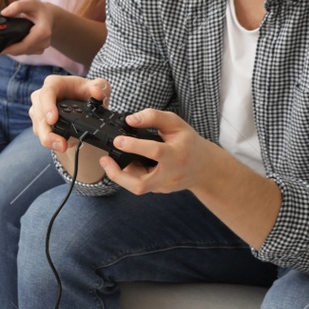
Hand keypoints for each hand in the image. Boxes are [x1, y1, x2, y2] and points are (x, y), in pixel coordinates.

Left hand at [0, 0, 55, 55]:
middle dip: (8, 49)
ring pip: (22, 52)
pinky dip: (16, 49)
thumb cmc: (38, 9)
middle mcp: (43, 42)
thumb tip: (4, 13)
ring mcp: (41, 48)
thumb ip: (17, 6)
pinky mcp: (38, 50)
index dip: (10, 49)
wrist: (48, 16)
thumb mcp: (29, 3)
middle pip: (22, 50)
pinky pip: (24, 52)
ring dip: (11, 50)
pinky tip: (9, 43)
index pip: (25, 45)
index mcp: (43, 32)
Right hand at [28, 73, 109, 153]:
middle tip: (61, 144)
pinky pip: (42, 135)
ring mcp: (38, 111)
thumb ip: (100, 87)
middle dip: (48, 132)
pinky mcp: (39, 124)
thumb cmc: (86, 92)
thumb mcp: (98, 86)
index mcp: (54, 84)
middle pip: (39, 115)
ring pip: (39, 128)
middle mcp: (41, 97)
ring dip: (50, 140)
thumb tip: (97, 94)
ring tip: (63, 147)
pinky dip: (52, 142)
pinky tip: (63, 145)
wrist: (82, 103)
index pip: (47, 93)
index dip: (48, 106)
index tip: (53, 120)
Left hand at [102, 109, 220, 194]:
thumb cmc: (188, 142)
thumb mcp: (175, 123)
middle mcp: (171, 174)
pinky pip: (140, 185)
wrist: (204, 167)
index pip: (155, 152)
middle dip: (118, 175)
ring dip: (120, 175)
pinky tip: (128, 163)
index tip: (118, 140)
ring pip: (137, 187)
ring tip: (111, 160)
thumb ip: (153, 117)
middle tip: (104, 160)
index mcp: (177, 154)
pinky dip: (129, 175)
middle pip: (141, 185)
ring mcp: (165, 186)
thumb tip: (130, 119)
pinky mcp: (159, 190)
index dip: (134, 146)